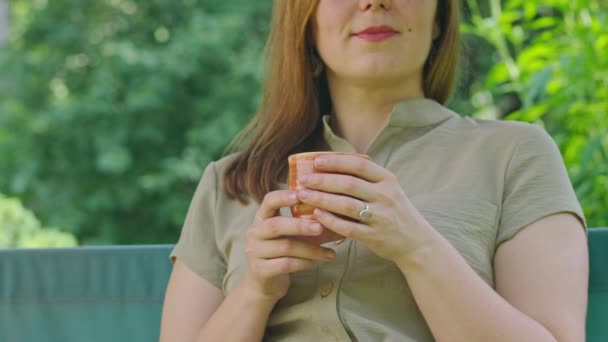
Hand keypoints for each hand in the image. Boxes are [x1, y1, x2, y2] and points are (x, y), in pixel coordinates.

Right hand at [242, 190, 336, 302]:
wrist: (265, 283)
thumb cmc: (283, 252)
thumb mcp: (296, 236)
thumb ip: (314, 225)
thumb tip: (343, 218)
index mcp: (262, 218)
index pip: (269, 201)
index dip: (284, 196)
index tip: (302, 194)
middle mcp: (254, 232)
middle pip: (276, 225)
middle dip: (300, 225)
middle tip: (320, 227)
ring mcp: (255, 252)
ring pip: (285, 247)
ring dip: (310, 249)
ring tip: (330, 253)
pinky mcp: (260, 270)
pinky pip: (285, 264)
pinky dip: (304, 263)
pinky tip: (316, 263)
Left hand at [296, 154, 436, 264]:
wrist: (416, 242)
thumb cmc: (395, 212)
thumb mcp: (388, 189)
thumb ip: (366, 179)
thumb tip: (331, 165)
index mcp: (387, 180)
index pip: (359, 164)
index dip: (336, 162)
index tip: (316, 161)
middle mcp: (385, 196)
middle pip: (348, 184)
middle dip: (322, 180)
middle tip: (303, 180)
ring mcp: (381, 217)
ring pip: (346, 205)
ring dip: (321, 199)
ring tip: (304, 195)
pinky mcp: (375, 236)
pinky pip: (348, 228)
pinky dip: (330, 221)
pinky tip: (316, 215)